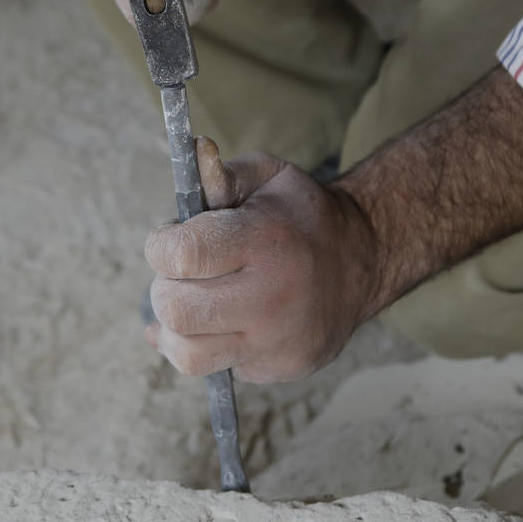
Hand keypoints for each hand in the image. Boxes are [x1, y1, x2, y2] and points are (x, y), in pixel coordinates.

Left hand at [144, 139, 377, 382]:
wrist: (362, 261)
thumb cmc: (300, 215)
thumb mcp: (270, 177)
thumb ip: (224, 171)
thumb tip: (196, 153)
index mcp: (266, 240)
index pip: (182, 256)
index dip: (160, 247)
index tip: (169, 240)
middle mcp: (273, 296)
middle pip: (175, 310)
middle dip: (164, 288)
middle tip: (184, 275)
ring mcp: (277, 340)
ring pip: (187, 354)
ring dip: (176, 327)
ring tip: (194, 302)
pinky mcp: (280, 367)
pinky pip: (217, 368)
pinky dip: (207, 345)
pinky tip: (224, 321)